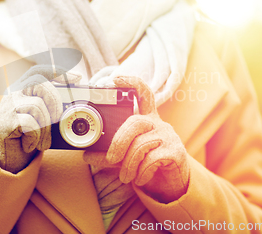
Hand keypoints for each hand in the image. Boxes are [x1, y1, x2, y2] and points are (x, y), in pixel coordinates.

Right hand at [0, 65, 80, 172]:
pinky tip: (30, 144)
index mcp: (21, 87)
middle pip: (39, 84)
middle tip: (56, 120)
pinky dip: (35, 138)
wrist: (8, 156)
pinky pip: (31, 125)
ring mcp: (7, 106)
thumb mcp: (40, 116)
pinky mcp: (5, 123)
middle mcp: (12, 92)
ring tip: (42, 140)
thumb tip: (74, 106)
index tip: (77, 77)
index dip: (58, 71)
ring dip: (45, 128)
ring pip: (37, 107)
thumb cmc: (28, 134)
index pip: (38, 70)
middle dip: (55, 102)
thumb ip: (50, 105)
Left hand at [84, 76, 188, 202]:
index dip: (131, 82)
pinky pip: (152, 160)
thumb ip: (108, 154)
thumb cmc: (146, 163)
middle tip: (111, 159)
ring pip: (141, 144)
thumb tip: (86, 155)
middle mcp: (158, 123)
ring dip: (128, 164)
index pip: (143, 93)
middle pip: (135, 122)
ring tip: (125, 176)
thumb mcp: (124, 157)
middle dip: (119, 142)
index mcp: (146, 118)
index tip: (116, 78)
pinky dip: (141, 172)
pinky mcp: (176, 151)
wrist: (171, 182)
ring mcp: (168, 136)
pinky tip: (140, 178)